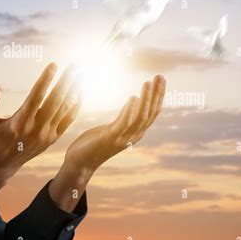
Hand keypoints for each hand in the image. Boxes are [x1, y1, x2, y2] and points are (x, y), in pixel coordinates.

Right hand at [0, 63, 82, 211]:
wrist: (0, 166)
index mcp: (20, 122)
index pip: (36, 96)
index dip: (46, 80)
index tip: (54, 64)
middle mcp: (36, 128)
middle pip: (56, 100)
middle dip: (66, 80)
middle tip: (75, 64)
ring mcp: (47, 134)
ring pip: (64, 108)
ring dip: (73, 90)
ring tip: (80, 74)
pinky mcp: (53, 138)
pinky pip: (68, 119)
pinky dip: (75, 105)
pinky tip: (80, 92)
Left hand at [48, 75, 165, 211]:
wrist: (80, 162)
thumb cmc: (94, 143)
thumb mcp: (114, 128)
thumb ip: (126, 117)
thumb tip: (135, 100)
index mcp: (135, 132)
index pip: (153, 112)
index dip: (158, 96)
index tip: (160, 79)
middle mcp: (134, 135)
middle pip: (151, 113)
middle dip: (157, 94)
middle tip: (160, 76)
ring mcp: (123, 138)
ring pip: (140, 117)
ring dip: (146, 99)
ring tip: (148, 83)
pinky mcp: (110, 138)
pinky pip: (124, 123)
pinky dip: (129, 110)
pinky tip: (132, 98)